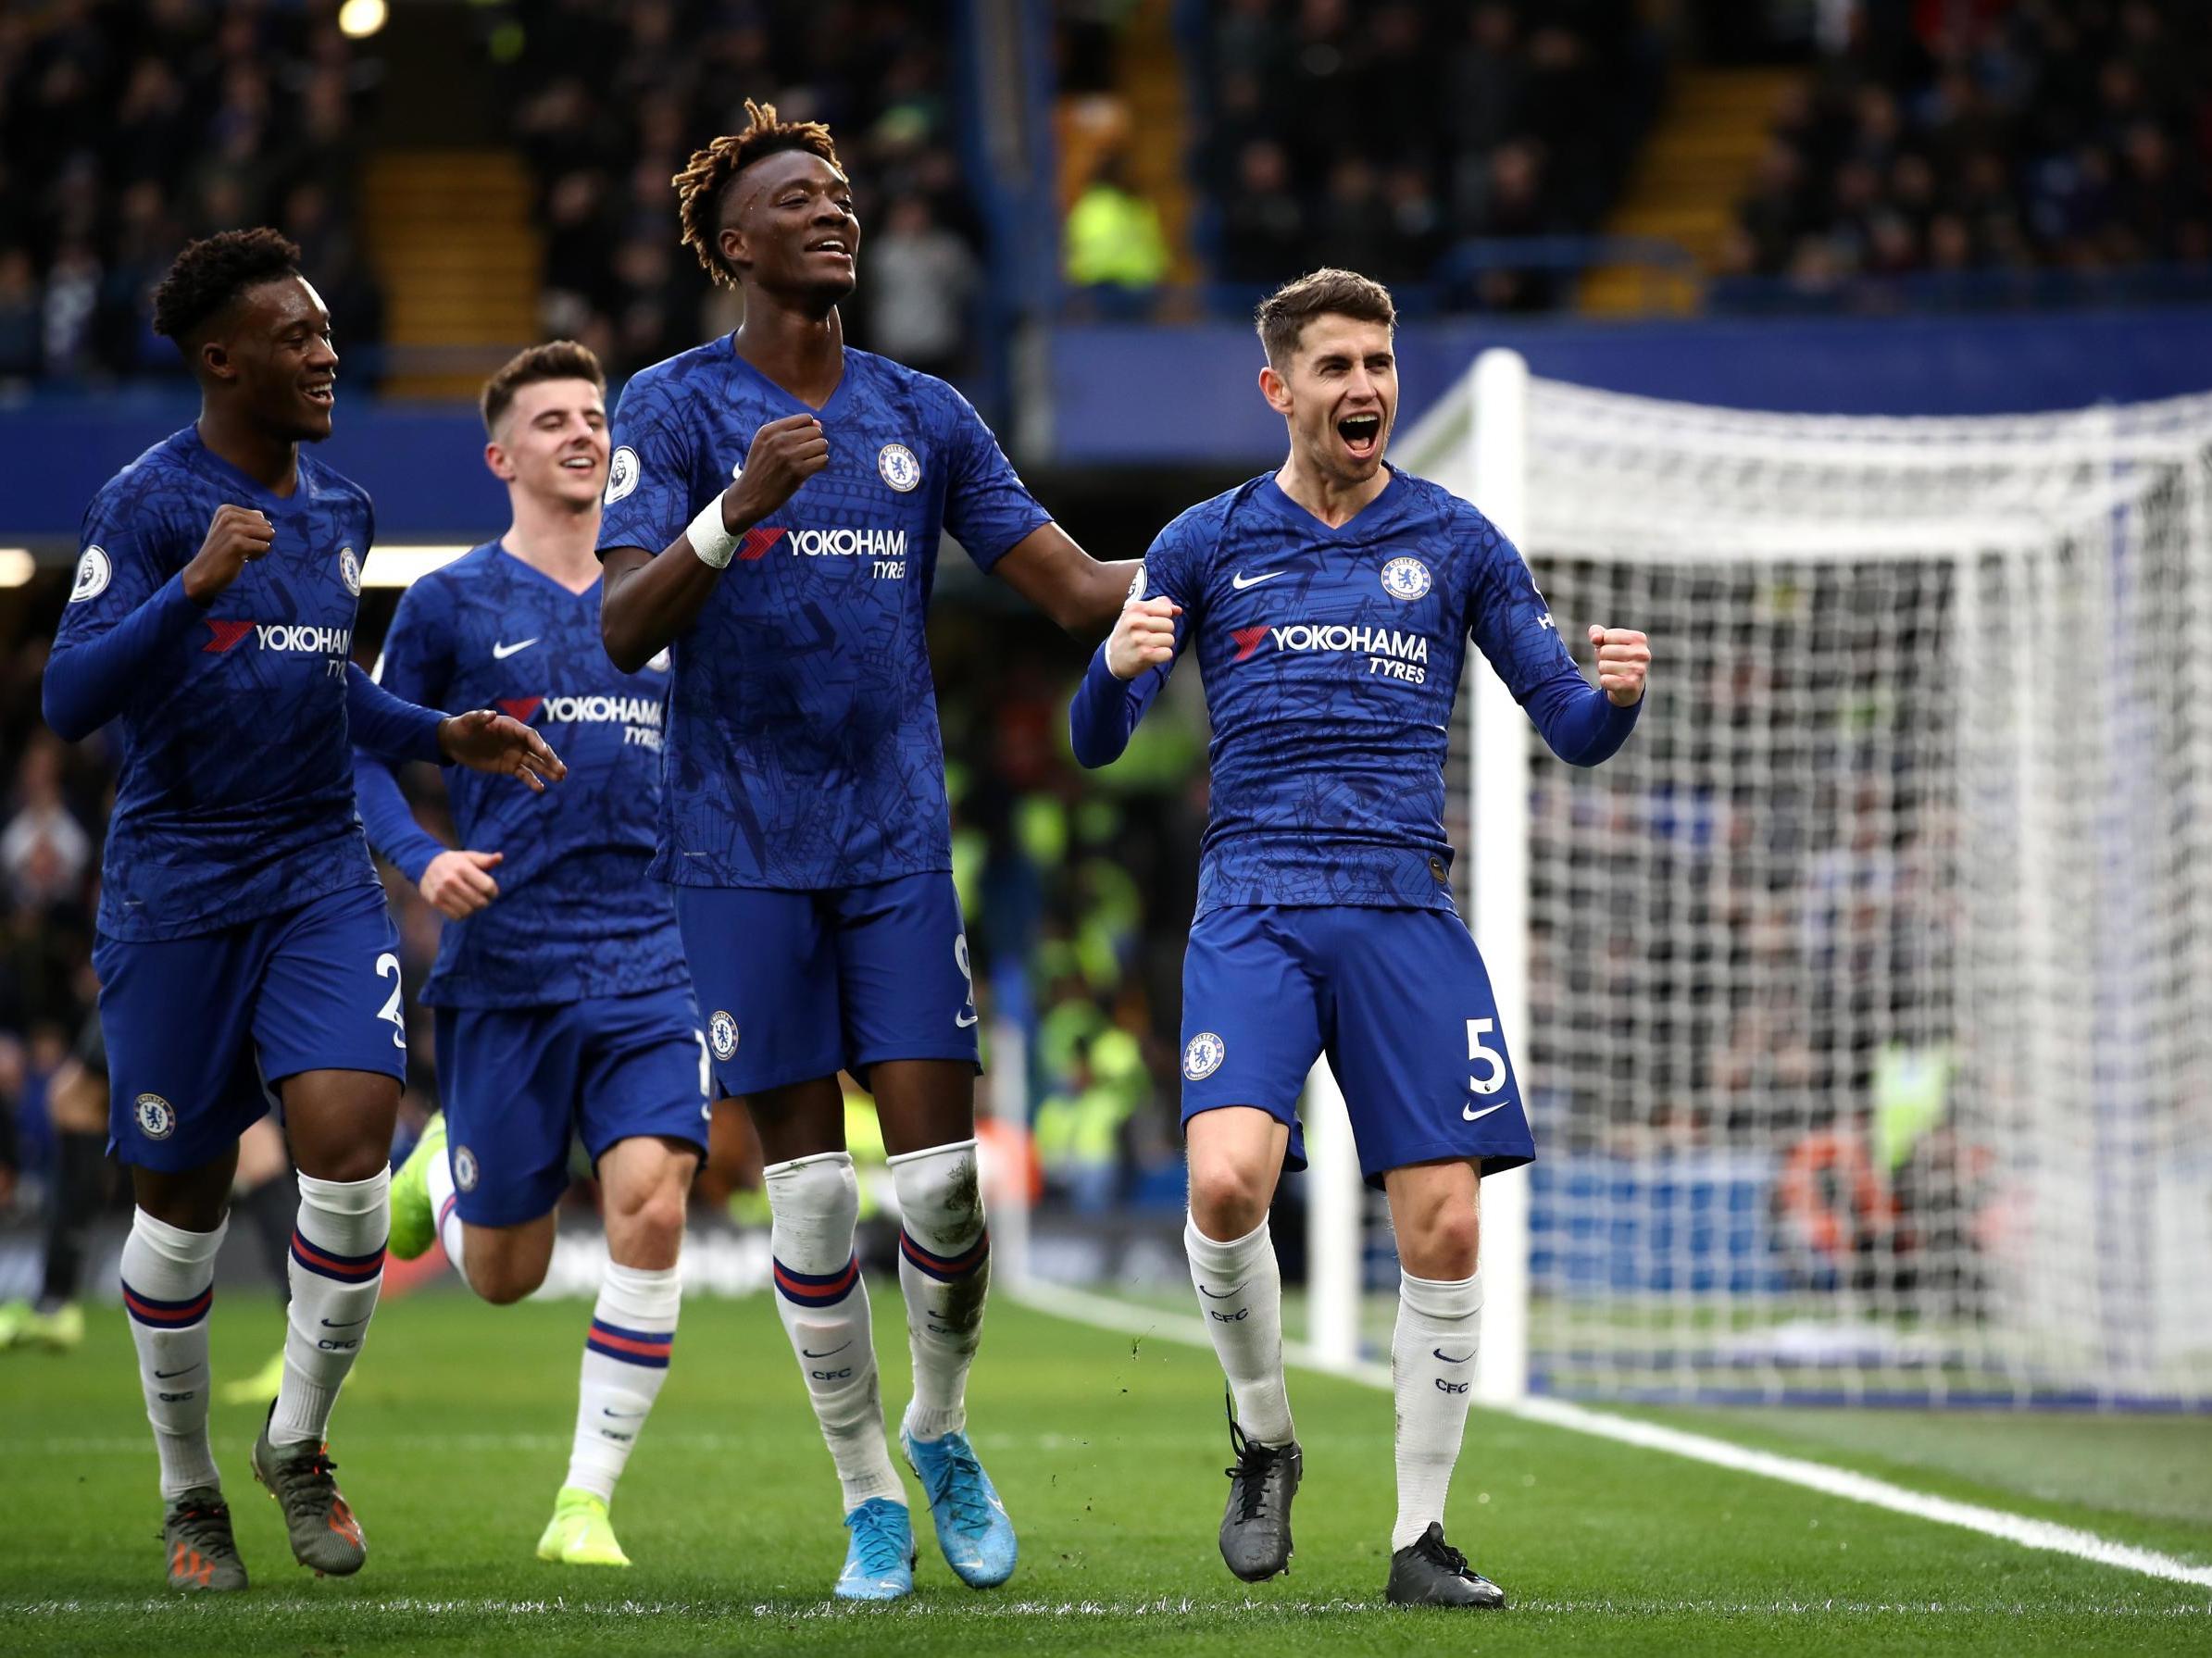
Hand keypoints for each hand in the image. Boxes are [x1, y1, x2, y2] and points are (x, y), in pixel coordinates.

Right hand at [181, 505, 274, 603]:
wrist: (202, 574)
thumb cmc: (220, 553)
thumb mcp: (229, 532)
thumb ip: (245, 521)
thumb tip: (261, 514)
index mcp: (227, 510)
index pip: (262, 519)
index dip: (254, 533)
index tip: (236, 540)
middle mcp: (229, 516)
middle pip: (267, 526)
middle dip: (258, 540)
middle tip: (238, 548)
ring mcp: (233, 529)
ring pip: (269, 535)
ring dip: (258, 548)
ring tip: (239, 553)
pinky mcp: (238, 543)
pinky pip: (266, 547)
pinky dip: (257, 556)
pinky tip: (240, 559)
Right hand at [418, 848, 502, 918]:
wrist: (426, 866)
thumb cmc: (455, 862)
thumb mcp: (469, 857)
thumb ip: (485, 859)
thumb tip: (500, 857)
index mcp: (462, 867)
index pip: (487, 887)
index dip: (493, 891)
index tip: (491, 891)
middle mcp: (450, 880)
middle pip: (479, 901)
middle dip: (485, 901)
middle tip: (483, 898)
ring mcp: (441, 892)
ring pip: (468, 911)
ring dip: (474, 909)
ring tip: (473, 902)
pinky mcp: (435, 901)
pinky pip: (456, 916)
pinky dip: (463, 914)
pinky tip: (463, 906)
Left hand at [436, 709, 566, 791]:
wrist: (454, 742)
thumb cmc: (462, 728)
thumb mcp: (468, 722)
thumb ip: (479, 718)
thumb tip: (492, 714)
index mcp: (511, 727)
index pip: (529, 735)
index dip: (538, 744)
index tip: (545, 753)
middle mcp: (517, 740)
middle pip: (538, 750)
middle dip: (550, 759)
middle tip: (562, 770)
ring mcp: (515, 754)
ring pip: (535, 763)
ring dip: (548, 770)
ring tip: (560, 778)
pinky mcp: (509, 766)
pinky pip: (524, 774)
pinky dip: (532, 781)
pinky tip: (541, 788)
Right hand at [721, 413, 828, 528]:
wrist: (749, 496)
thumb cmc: (761, 469)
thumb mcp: (765, 444)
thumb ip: (791, 431)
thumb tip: (819, 424)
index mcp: (770, 430)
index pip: (806, 419)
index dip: (809, 430)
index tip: (802, 442)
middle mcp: (778, 440)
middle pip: (816, 431)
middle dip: (815, 442)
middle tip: (805, 454)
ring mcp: (788, 455)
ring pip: (822, 444)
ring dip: (819, 453)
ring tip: (808, 461)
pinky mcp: (798, 472)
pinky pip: (823, 460)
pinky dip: (820, 465)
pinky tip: (810, 470)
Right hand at [1106, 595, 1179, 679]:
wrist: (1112, 659)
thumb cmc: (1127, 635)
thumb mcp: (1136, 615)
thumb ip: (1158, 607)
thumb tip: (1177, 609)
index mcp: (1135, 608)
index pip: (1166, 610)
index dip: (1164, 618)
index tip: (1153, 624)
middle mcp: (1136, 622)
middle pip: (1170, 625)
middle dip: (1164, 632)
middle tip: (1151, 637)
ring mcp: (1140, 638)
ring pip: (1170, 639)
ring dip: (1163, 645)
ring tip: (1151, 646)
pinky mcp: (1144, 654)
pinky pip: (1168, 653)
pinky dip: (1163, 656)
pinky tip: (1152, 655)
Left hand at [1589, 625, 1650, 706]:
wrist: (1629, 685)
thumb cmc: (1617, 658)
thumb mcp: (1607, 642)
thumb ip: (1597, 633)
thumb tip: (1595, 638)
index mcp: (1639, 638)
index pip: (1607, 636)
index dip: (1604, 644)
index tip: (1614, 649)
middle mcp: (1643, 653)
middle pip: (1604, 651)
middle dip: (1603, 658)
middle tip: (1614, 663)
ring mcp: (1638, 670)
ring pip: (1603, 666)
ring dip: (1604, 670)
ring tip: (1615, 672)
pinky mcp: (1631, 684)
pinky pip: (1604, 680)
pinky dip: (1605, 681)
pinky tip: (1615, 682)